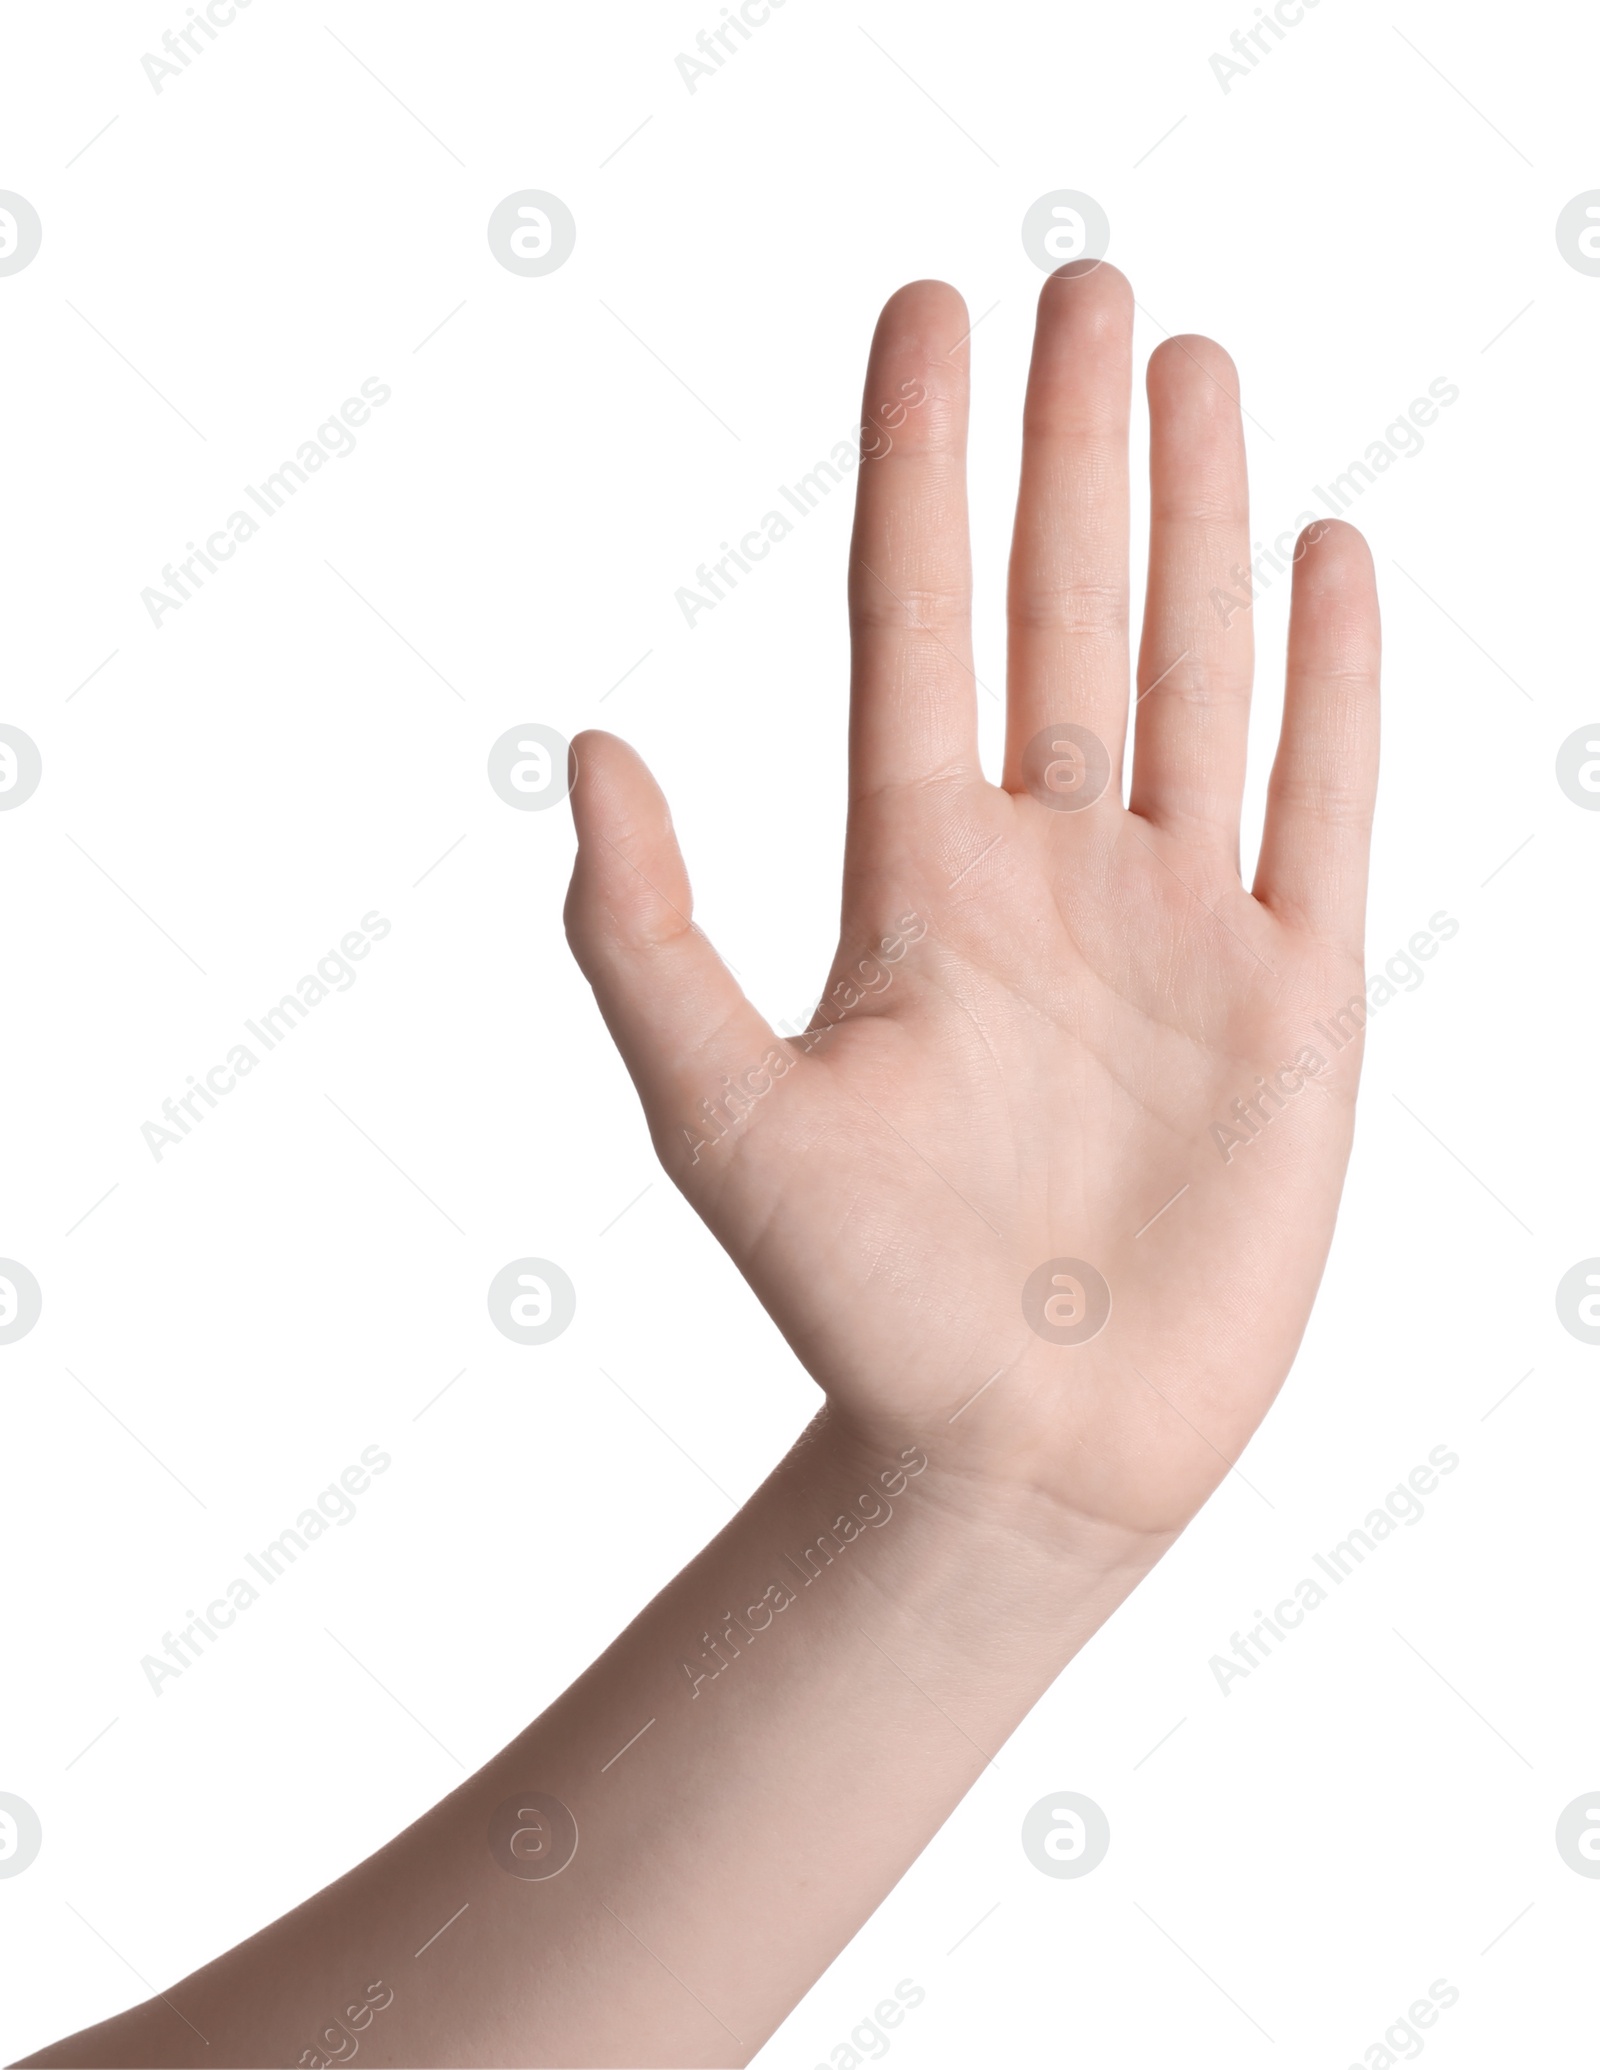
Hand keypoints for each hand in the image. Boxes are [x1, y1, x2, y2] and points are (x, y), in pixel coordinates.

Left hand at [565, 262, 1378, 1561]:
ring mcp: (1176, 922)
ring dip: (1197, 521)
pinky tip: (1323, 560)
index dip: (921, 469)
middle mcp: (1044, 870)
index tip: (929, 318)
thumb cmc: (858, 1303)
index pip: (915, 626)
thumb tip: (587, 749)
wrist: (1016, 1448)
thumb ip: (648, 939)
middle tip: (1087, 285)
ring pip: (1196, 677)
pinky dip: (1331, 687)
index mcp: (911, 880)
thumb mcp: (719, 1120)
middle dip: (1074, 450)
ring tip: (1195, 367)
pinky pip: (1317, 807)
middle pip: (1063, 614)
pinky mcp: (1288, 996)